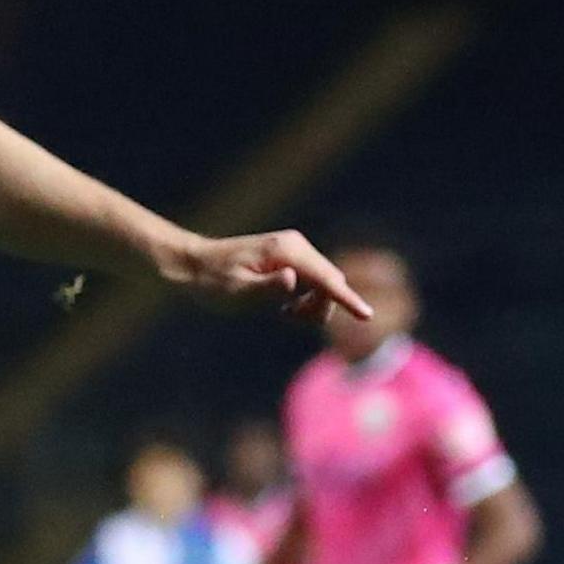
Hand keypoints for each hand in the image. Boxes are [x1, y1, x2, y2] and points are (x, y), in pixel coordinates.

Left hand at [156, 230, 369, 323]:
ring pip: (326, 285)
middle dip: (320, 308)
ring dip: (313, 306)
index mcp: (287, 251)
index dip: (348, 299)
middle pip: (331, 283)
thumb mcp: (237, 291)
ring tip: (282, 313)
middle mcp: (297, 246)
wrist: (196, 265)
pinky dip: (307, 301)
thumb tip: (293, 280)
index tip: (366, 317)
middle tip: (286, 317)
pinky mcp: (293, 259)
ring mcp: (296, 251)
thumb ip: (267, 287)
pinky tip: (284, 308)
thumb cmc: (213, 281)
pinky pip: (315, 284)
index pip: (326, 279)